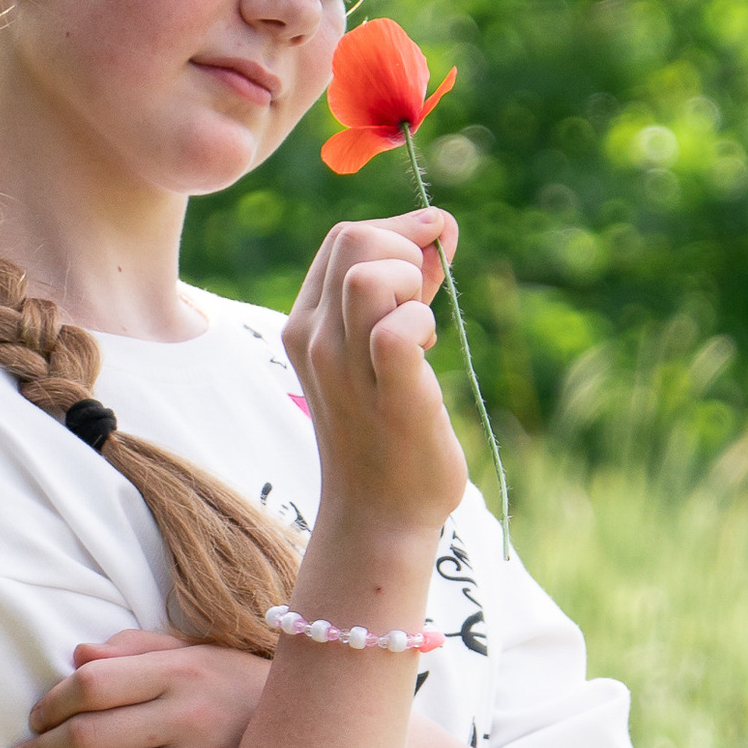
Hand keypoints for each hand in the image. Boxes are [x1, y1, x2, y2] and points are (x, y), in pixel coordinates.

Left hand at [0, 628, 269, 747]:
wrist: (311, 725)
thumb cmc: (236, 683)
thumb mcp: (193, 650)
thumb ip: (134, 650)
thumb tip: (77, 656)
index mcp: (179, 671)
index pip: (94, 685)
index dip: (51, 703)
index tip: (33, 720)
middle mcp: (186, 716)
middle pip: (92, 736)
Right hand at [282, 206, 466, 552]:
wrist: (378, 518)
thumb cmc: (388, 433)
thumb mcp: (383, 351)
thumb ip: (407, 288)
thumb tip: (440, 229)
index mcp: (307, 324)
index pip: (345, 238)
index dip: (398, 235)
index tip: (430, 267)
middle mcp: (315, 340)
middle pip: (355, 239)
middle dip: (405, 250)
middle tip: (424, 301)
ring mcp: (345, 369)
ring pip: (369, 273)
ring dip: (413, 284)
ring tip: (422, 328)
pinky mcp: (387, 395)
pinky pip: (397, 330)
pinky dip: (423, 324)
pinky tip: (428, 352)